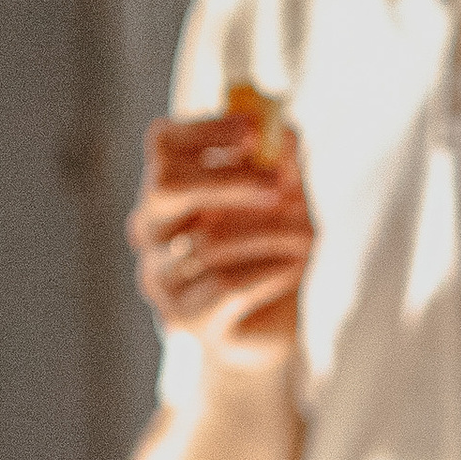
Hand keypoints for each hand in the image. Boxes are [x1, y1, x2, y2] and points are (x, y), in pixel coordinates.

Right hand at [127, 113, 313, 371]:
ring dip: (268, 233)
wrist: (268, 329)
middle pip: (167, 186)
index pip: (163, 145)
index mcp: (169, 190)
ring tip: (308, 237)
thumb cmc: (269, 255)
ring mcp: (161, 278)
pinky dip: (270, 272)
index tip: (253, 130)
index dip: (206, 130)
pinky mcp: (185, 320)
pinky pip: (227, 286)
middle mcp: (152, 231)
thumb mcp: (286, 202)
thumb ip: (283, 166)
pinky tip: (294, 269)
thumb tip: (284, 132)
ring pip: (208, 242)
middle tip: (278, 183)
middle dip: (228, 179)